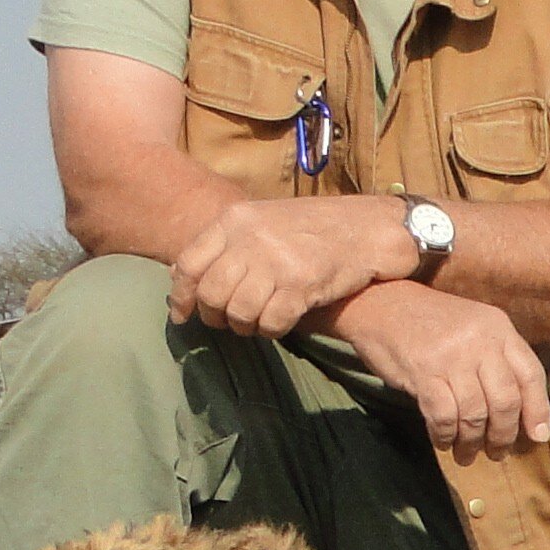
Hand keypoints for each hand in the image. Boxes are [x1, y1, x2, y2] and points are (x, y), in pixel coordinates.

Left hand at [166, 197, 402, 337]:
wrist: (369, 228)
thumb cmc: (316, 228)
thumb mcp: (266, 220)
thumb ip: (231, 243)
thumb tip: (191, 279)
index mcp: (236, 219)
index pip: (189, 262)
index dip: (181, 295)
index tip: (182, 314)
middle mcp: (251, 238)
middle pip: (212, 293)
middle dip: (215, 316)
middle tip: (227, 323)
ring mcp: (276, 261)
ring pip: (238, 312)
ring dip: (244, 326)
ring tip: (255, 324)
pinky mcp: (301, 285)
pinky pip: (270, 323)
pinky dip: (271, 330)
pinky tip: (278, 324)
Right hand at [328, 281, 549, 461]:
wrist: (379, 303)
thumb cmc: (430, 323)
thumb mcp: (474, 327)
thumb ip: (497, 360)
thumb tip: (519, 413)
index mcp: (499, 328)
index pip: (530, 374)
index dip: (537, 410)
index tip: (536, 437)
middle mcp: (480, 340)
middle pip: (506, 401)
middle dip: (503, 435)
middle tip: (497, 453)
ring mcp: (452, 355)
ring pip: (475, 413)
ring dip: (472, 442)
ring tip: (466, 454)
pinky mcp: (423, 372)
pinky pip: (444, 416)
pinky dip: (445, 435)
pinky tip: (443, 442)